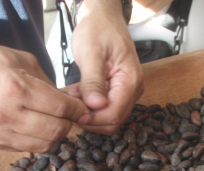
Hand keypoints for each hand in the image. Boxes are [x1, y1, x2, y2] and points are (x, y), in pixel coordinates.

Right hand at [0, 39, 90, 151]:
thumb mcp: (20, 61)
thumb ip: (48, 83)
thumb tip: (73, 99)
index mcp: (15, 89)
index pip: (60, 108)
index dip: (78, 110)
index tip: (84, 109)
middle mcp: (6, 115)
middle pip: (55, 130)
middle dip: (69, 124)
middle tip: (71, 116)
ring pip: (43, 145)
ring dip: (54, 135)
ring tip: (53, 122)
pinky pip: (25, 148)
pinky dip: (37, 140)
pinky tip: (35, 127)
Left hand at [70, 0, 144, 134]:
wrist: (104, 17)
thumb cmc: (97, 29)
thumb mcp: (91, 52)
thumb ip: (93, 81)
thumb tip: (95, 106)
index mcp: (130, 81)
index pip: (113, 114)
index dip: (92, 119)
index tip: (72, 113)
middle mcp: (134, 90)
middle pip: (113, 121)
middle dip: (90, 119)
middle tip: (70, 104)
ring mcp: (128, 92)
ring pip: (110, 118)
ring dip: (90, 114)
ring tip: (74, 96)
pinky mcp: (120, 91)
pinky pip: (107, 109)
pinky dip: (92, 108)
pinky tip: (80, 94)